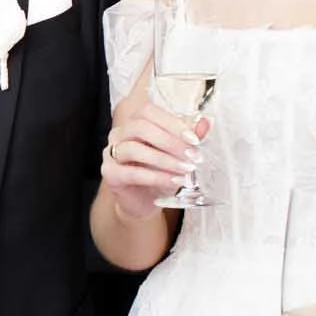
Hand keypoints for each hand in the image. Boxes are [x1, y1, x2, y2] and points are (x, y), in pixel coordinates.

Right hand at [100, 92, 204, 222]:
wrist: (143, 202)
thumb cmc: (159, 173)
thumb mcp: (177, 155)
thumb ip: (188, 138)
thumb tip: (205, 124)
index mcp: (134, 123)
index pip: (149, 112)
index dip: (172, 123)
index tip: (194, 139)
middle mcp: (119, 135)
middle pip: (140, 127)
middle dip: (170, 141)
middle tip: (193, 155)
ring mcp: (111, 154)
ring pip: (134, 149)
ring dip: (164, 159)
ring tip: (185, 169)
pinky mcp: (110, 174)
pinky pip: (131, 172)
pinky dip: (155, 176)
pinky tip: (173, 181)